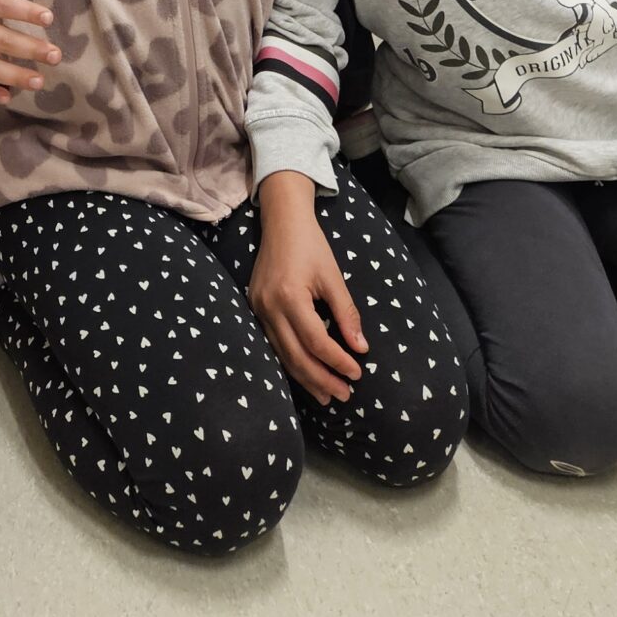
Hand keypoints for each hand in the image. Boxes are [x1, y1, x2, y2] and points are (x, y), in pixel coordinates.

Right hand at [250, 174, 366, 404]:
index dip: (338, 362)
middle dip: (322, 379)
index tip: (357, 374)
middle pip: (296, 356)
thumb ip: (346, 314)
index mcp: (290, 297)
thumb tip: (361, 348)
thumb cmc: (311, 244)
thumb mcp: (333, 276)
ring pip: (283, 355)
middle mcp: (269, 307)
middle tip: (344, 395)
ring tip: (326, 396)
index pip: (317, 342)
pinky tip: (305, 374)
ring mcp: (258, 309)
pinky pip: (274, 344)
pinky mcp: (256, 309)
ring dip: (306, 378)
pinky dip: (291, 362)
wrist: (281, 221)